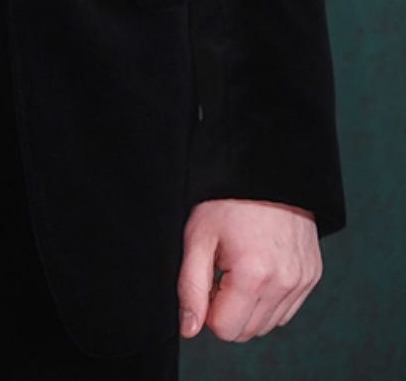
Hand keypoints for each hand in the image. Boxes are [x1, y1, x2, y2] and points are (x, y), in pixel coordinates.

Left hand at [178, 199, 321, 342]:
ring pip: (268, 324)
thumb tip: (189, 328)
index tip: (208, 278)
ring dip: (249, 306)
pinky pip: (286, 310)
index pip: (225, 330)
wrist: (266, 169)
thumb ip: (190, 287)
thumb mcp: (198, 236)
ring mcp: (302, 281)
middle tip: (222, 270)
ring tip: (240, 266)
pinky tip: (259, 267)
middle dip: (228, 309)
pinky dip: (269, 299)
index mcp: (254, 276)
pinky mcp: (312, 275)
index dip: (208, 307)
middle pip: (247, 331)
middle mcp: (284, 283)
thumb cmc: (227, 199)